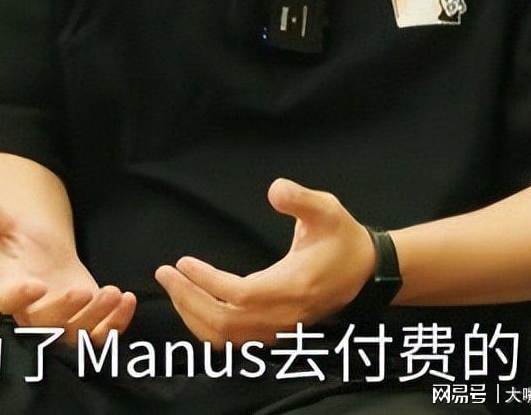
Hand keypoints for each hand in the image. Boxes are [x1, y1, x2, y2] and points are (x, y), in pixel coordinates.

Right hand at [0, 189, 136, 346]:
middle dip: (65, 311)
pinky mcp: (84, 323)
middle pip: (44, 324)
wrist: (45, 256)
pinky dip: (115, 325)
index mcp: (11, 286)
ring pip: (74, 335)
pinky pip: (98, 336)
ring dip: (95, 319)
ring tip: (113, 292)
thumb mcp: (7, 221)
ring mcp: (60, 322)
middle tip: (84, 290)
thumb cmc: (23, 241)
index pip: (8, 300)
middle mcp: (33, 311)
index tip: (36, 283)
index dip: (21, 297)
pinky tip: (127, 301)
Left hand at [153, 178, 375, 347]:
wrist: (367, 272)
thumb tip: (274, 190)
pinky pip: (235, 341)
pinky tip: (194, 304)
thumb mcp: (326, 208)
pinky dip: (208, 327)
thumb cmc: (342, 237)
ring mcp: (280, 328)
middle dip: (188, 300)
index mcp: (292, 286)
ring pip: (227, 338)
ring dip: (194, 315)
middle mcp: (284, 315)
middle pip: (225, 323)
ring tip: (174, 287)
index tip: (182, 262)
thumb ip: (300, 198)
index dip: (206, 282)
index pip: (238, 295)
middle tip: (164, 274)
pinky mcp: (277, 331)